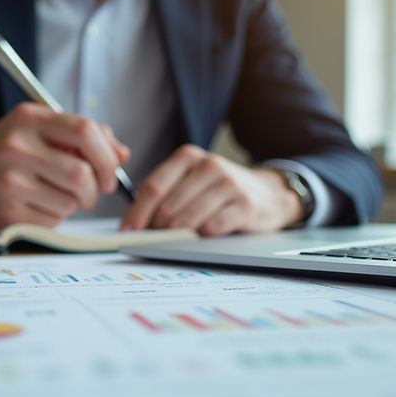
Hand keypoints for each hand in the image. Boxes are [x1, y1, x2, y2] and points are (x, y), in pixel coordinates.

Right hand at [0, 103, 128, 228]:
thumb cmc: (0, 154)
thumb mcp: (33, 130)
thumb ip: (78, 136)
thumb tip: (122, 154)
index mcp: (28, 118)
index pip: (85, 131)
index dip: (107, 156)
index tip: (110, 171)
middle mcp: (17, 146)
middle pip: (82, 173)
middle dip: (95, 190)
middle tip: (91, 193)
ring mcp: (10, 180)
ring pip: (71, 201)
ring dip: (73, 205)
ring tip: (55, 196)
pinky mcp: (7, 210)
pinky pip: (53, 220)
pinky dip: (55, 218)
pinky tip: (37, 206)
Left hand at [120, 144, 302, 235]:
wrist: (269, 193)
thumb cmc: (220, 191)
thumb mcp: (191, 181)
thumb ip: (165, 193)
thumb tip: (134, 223)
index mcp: (188, 157)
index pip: (153, 187)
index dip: (137, 213)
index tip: (126, 231)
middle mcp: (208, 165)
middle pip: (167, 207)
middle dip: (157, 229)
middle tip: (156, 239)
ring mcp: (228, 184)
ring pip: (187, 220)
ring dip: (178, 236)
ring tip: (180, 239)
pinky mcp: (244, 205)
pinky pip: (211, 228)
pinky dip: (202, 237)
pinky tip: (205, 235)